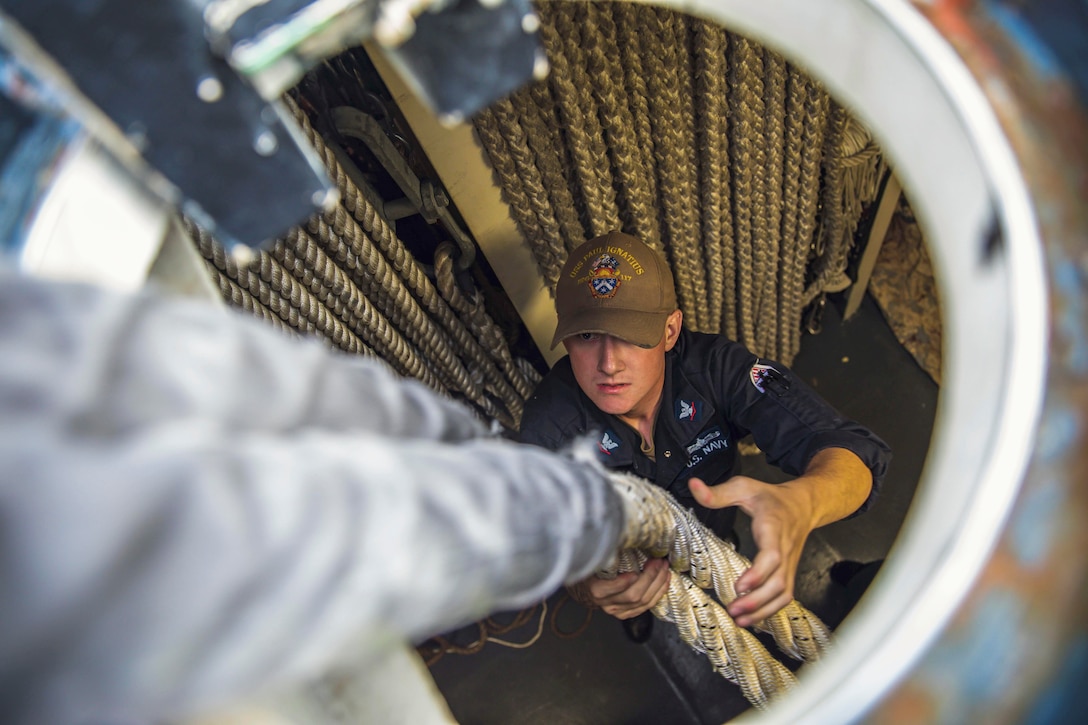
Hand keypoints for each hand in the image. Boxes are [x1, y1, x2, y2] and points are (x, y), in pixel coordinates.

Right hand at [579, 558, 670, 619]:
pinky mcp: (627, 613)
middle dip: (650, 577)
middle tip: (658, 561)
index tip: (637, 569)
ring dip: (658, 583)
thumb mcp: (596, 559)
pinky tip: (665, 580)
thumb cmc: (594, 567)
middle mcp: (606, 603)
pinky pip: (647, 606)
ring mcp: (618, 611)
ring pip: (643, 602)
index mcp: (596, 589)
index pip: (612, 588)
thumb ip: (607, 554)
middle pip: (633, 595)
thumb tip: (623, 538)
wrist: (590, 583)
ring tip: (664, 568)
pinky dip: (659, 592)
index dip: (625, 581)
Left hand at [688, 476, 813, 627]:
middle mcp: (785, 550)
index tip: (739, 586)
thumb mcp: (744, 487)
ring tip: (740, 620)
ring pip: (784, 594)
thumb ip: (718, 492)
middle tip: (733, 610)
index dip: (758, 573)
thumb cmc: (770, 498)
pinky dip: (771, 610)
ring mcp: (790, 564)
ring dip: (763, 610)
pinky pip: (784, 596)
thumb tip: (693, 485)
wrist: (804, 505)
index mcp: (773, 528)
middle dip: (757, 601)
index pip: (772, 555)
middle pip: (778, 583)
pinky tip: (752, 618)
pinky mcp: (789, 572)